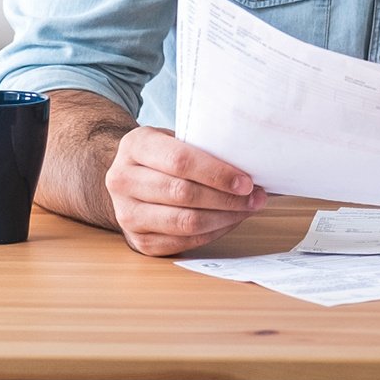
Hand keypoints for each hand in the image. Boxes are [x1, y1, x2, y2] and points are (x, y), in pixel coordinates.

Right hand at [104, 126, 265, 256]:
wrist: (131, 177)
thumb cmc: (165, 155)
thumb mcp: (176, 138)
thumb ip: (204, 147)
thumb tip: (251, 164)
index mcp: (135, 146)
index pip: (180, 161)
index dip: (217, 174)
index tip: (246, 182)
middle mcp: (123, 180)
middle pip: (183, 193)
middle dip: (227, 198)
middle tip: (256, 197)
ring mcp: (127, 214)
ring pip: (185, 222)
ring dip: (224, 218)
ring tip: (247, 209)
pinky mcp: (138, 241)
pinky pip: (183, 242)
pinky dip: (213, 233)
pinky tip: (229, 221)